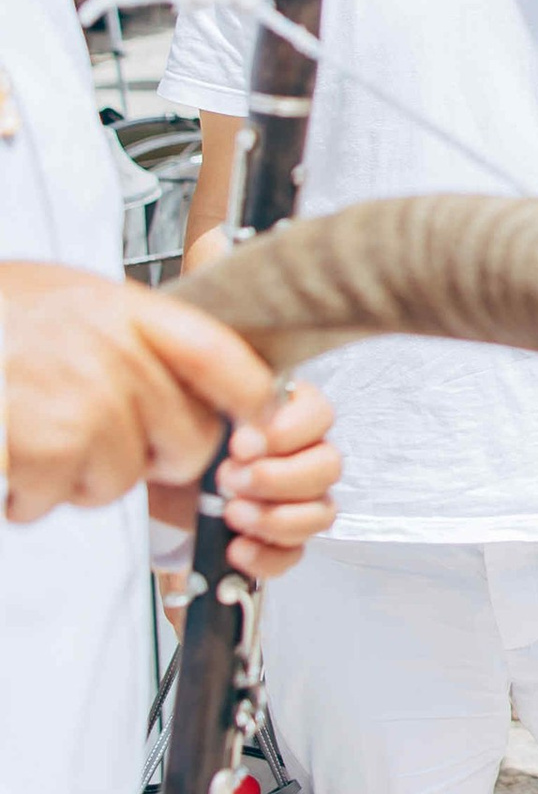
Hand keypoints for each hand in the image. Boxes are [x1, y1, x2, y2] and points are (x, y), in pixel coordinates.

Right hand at [1, 263, 287, 523]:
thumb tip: (199, 379)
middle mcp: (113, 351)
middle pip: (185, 439)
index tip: (258, 423)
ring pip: (119, 480)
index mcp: (128, 310)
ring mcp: (80, 397)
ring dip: (77, 480)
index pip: (223, 358)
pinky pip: (56, 498)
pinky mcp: (42, 441)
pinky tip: (11, 463)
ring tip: (38, 440)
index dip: (251, 400)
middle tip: (97, 438)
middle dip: (147, 457)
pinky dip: (27, 497)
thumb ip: (135, 333)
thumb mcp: (74, 295)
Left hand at [150, 373, 342, 583]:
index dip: (287, 433)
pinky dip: (268, 556)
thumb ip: (220, 381)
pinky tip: (237, 548)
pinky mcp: (274, 538)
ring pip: (321, 512)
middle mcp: (296, 454)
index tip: (241, 443)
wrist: (146, 475)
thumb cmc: (168, 432)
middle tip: (230, 479)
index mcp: (283, 411)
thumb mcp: (186, 391)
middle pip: (328, 467)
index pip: (320, 417)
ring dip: (275, 518)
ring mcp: (291, 499)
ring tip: (232, 513)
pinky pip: (295, 553)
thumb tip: (254, 411)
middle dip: (277, 478)